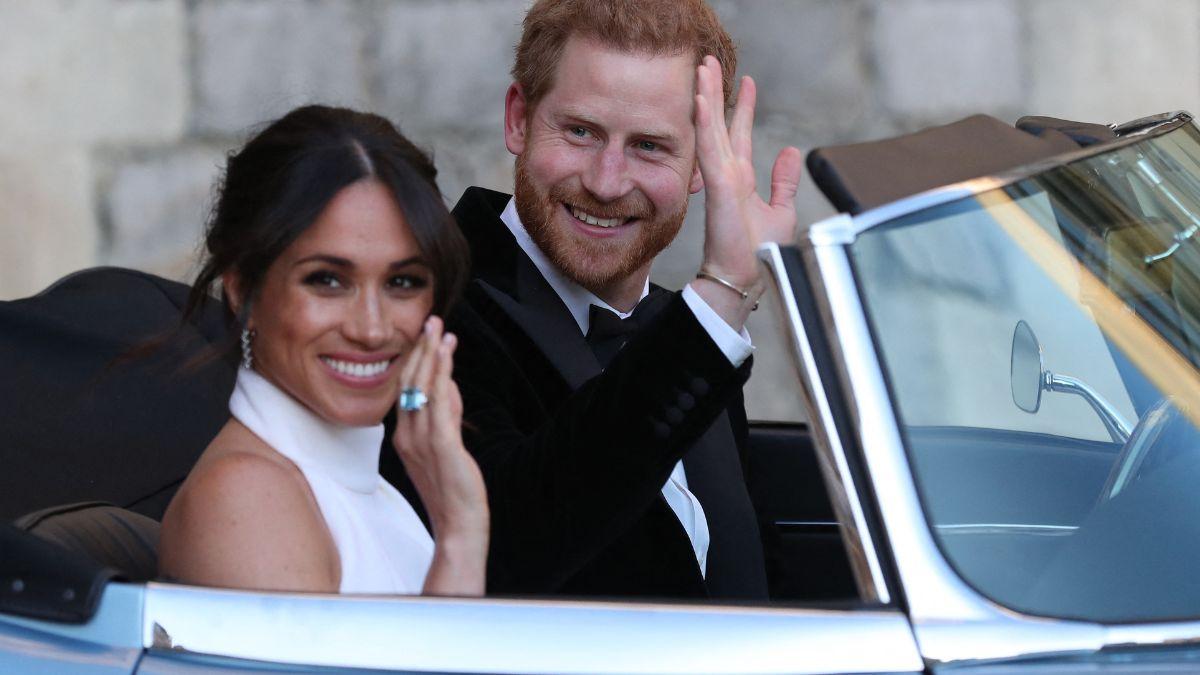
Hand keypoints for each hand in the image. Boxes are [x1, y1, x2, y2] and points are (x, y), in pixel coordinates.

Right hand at [393, 316, 488, 593]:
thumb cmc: (452, 490)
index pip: (406, 390)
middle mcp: (407, 435)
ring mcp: (422, 440)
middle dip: (422, 350)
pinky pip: (439, 403)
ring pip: (423, 388)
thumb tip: (451, 386)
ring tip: (439, 329)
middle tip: (431, 321)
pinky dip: (442, 376)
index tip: (426, 337)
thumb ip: (447, 416)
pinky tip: (447, 356)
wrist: (458, 525)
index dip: (416, 361)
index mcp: (404, 436)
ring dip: (432, 355)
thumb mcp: (445, 447)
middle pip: (410, 383)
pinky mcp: (441, 446)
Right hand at [694, 56, 802, 289]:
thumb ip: (784, 181)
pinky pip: (710, 148)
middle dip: (715, 92)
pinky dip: (705, 123)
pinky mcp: (718, 187)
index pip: (740, 134)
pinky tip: (701, 100)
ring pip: (711, 128)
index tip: (747, 82)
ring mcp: (721, 178)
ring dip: (706, 97)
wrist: (744, 278)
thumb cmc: (758, 253)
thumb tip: (791, 151)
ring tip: (702, 68)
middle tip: (710, 61)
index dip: (742, 107)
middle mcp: (728, 174)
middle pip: (720, 123)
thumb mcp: (780, 210)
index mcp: (741, 179)